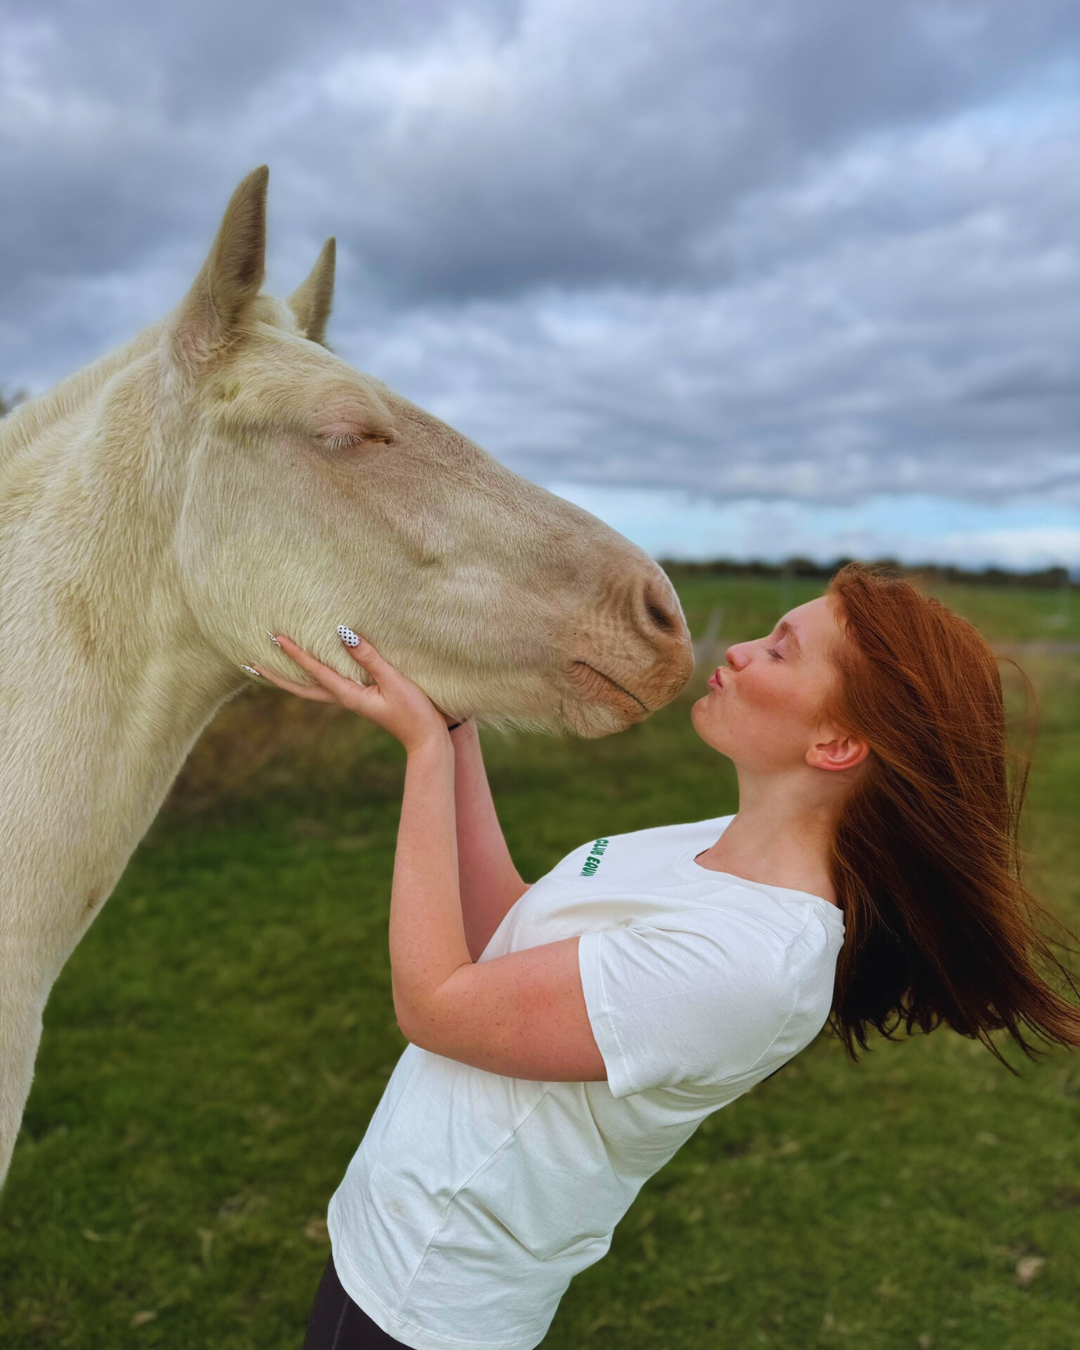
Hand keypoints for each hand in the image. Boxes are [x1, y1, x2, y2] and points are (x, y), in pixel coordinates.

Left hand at [251, 633, 449, 753]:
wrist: (428, 738)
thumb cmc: (415, 710)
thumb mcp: (394, 682)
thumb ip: (369, 658)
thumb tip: (342, 634)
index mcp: (348, 695)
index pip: (315, 671)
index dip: (295, 653)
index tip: (276, 637)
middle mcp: (344, 699)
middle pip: (301, 688)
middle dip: (276, 675)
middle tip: (251, 663)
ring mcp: (351, 701)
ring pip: (312, 689)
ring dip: (290, 678)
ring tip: (271, 667)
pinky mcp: (361, 699)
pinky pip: (328, 686)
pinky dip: (312, 677)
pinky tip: (312, 670)